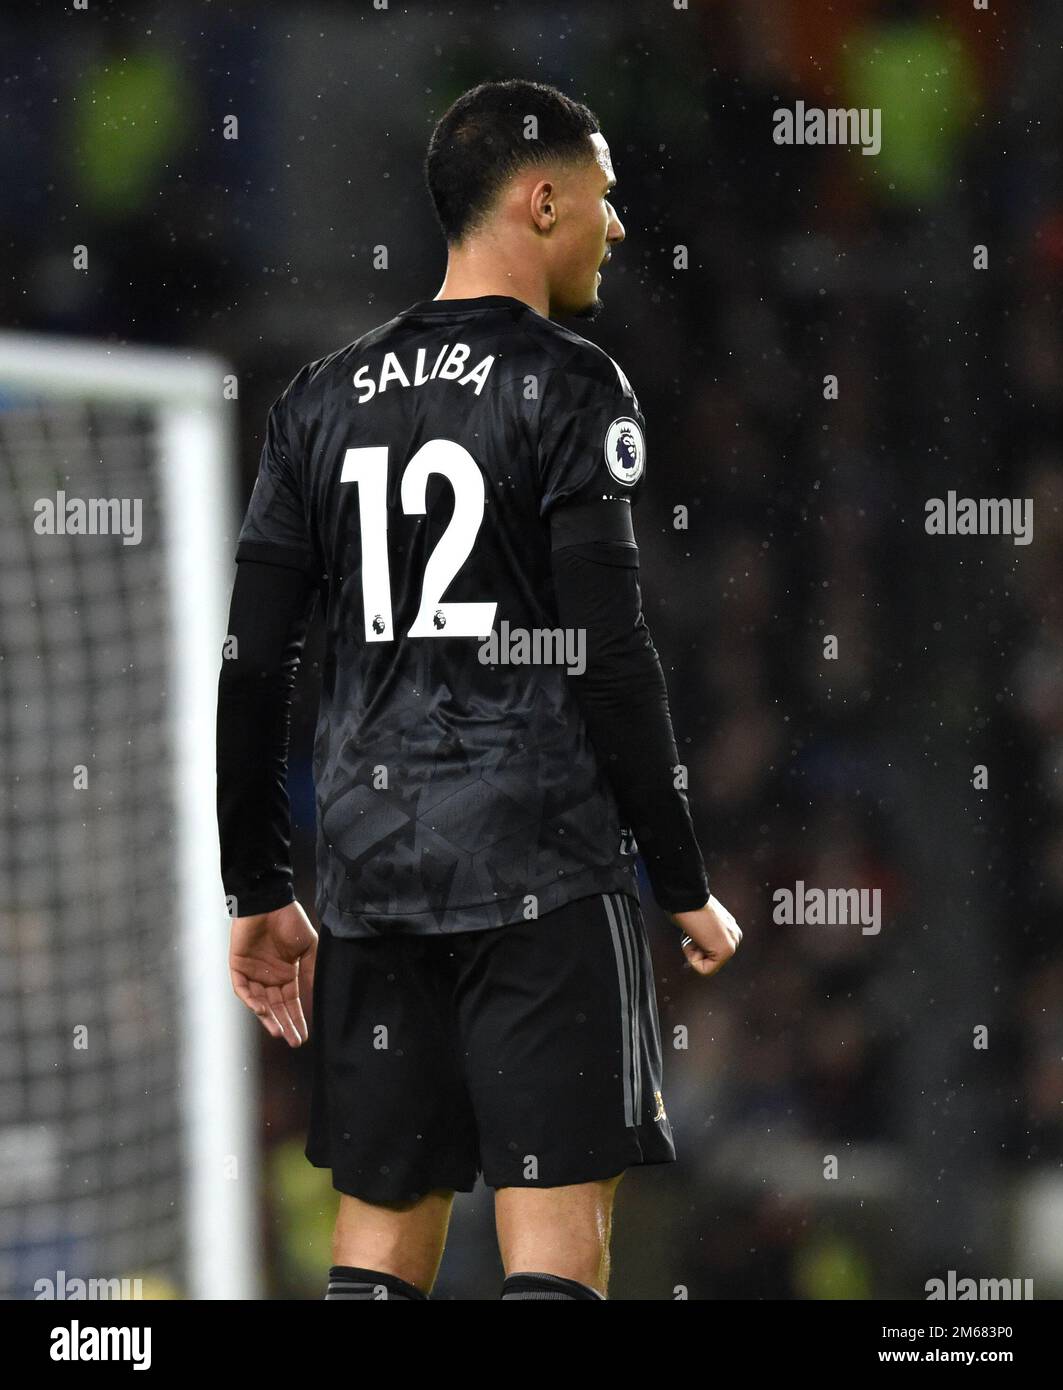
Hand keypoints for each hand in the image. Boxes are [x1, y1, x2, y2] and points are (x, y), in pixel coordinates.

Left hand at [229, 900, 317, 1045]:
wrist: (270, 902)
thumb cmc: (291, 922)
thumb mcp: (308, 949)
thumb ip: (310, 972)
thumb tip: (318, 996)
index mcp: (286, 974)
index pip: (291, 1003)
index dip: (297, 1019)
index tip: (304, 1036)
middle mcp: (269, 978)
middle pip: (276, 1007)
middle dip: (285, 1024)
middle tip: (294, 1041)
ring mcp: (253, 973)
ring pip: (259, 1003)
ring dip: (268, 1017)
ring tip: (279, 1031)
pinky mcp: (238, 966)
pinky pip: (242, 989)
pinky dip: (250, 1000)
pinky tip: (261, 1010)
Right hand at [669, 895, 741, 976]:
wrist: (687, 897)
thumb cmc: (685, 906)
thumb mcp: (696, 921)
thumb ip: (702, 933)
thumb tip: (691, 938)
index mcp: (729, 928)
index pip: (710, 951)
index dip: (693, 944)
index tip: (693, 928)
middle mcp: (735, 936)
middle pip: (708, 959)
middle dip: (694, 949)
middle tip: (693, 930)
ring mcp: (732, 943)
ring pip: (707, 965)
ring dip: (692, 951)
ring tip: (693, 932)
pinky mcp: (725, 951)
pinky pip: (706, 970)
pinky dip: (692, 958)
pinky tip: (695, 939)